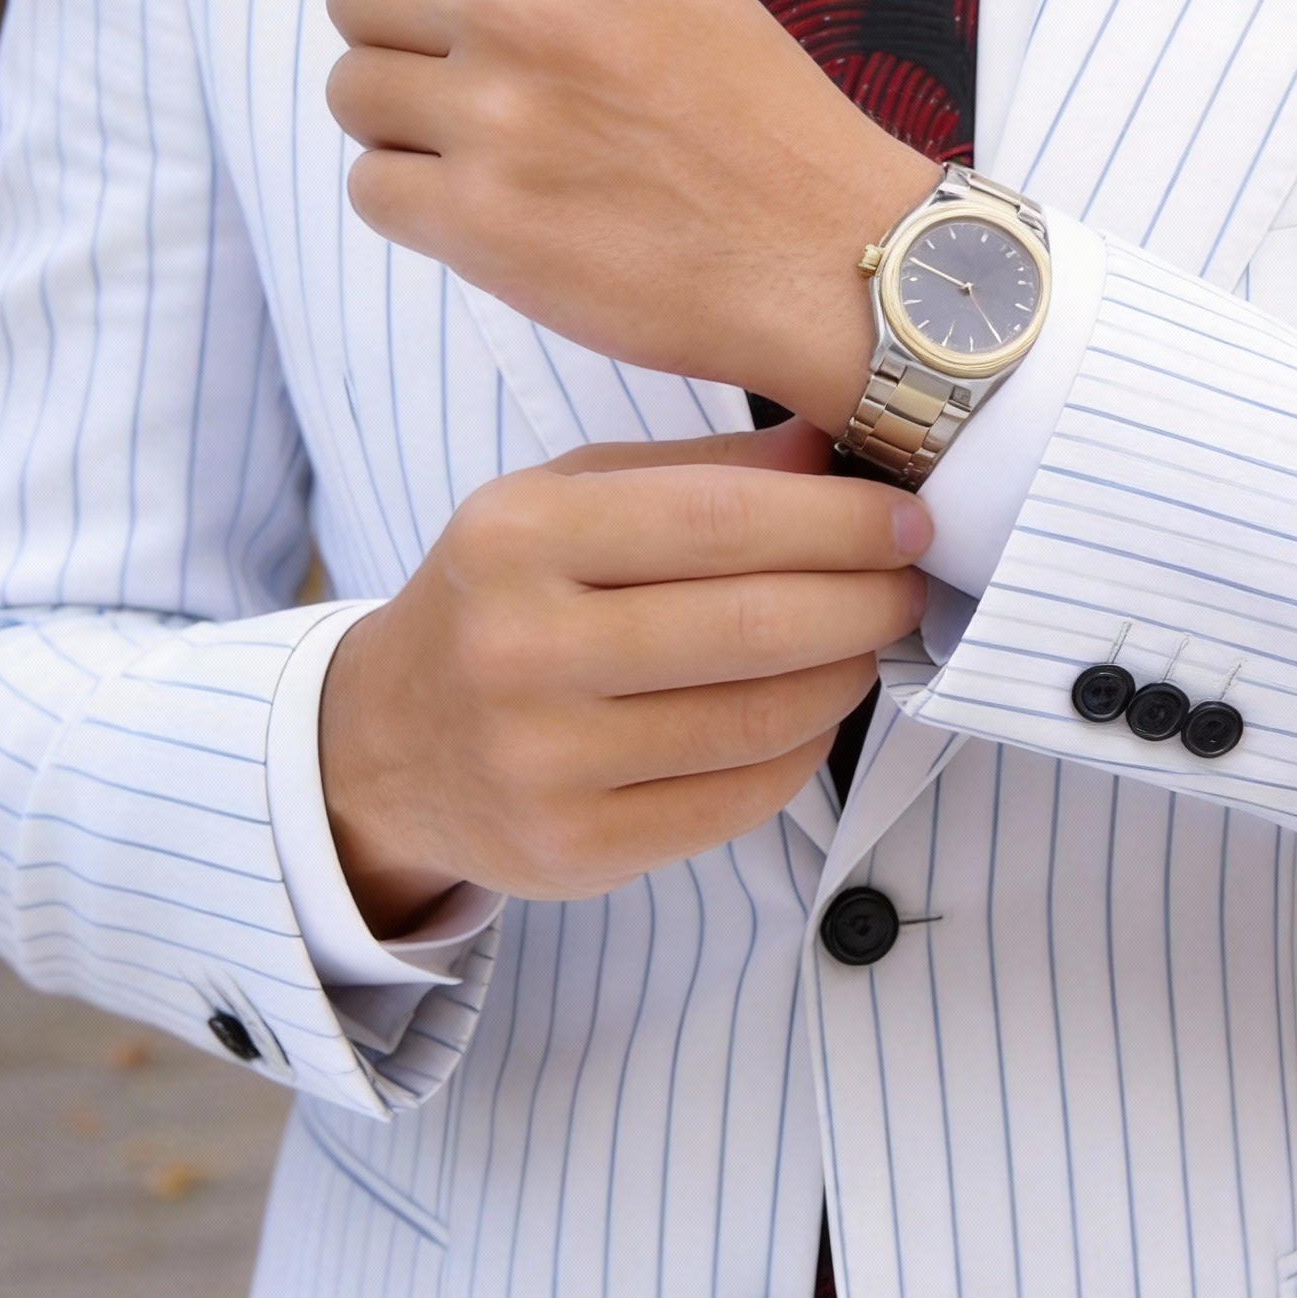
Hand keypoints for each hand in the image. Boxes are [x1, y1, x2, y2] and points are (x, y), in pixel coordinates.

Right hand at [318, 422, 931, 934]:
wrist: (384, 746)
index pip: (718, 521)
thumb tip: (837, 448)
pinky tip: (815, 710)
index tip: (910, 518)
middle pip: (752, 625)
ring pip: (760, 719)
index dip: (838, 522)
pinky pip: (741, 797)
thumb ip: (699, 471)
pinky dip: (804, 749)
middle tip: (912, 583)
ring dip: (847, 676)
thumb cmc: (502, 598)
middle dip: (865, 600)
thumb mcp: (567, 499)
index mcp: (515, 536)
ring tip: (872, 641)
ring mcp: (544, 762)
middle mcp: (519, 650)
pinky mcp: (576, 849)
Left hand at [323, 0, 941, 434]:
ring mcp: (496, 117)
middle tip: (467, 96)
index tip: (435, 0)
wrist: (830, 256)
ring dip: (403, 130)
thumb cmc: (767, 128)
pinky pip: (371, 191)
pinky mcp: (482, 223)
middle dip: (397, 44)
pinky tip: (494, 217)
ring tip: (491, 161)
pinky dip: (416, 209)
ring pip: (352, 94)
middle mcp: (522, 8)